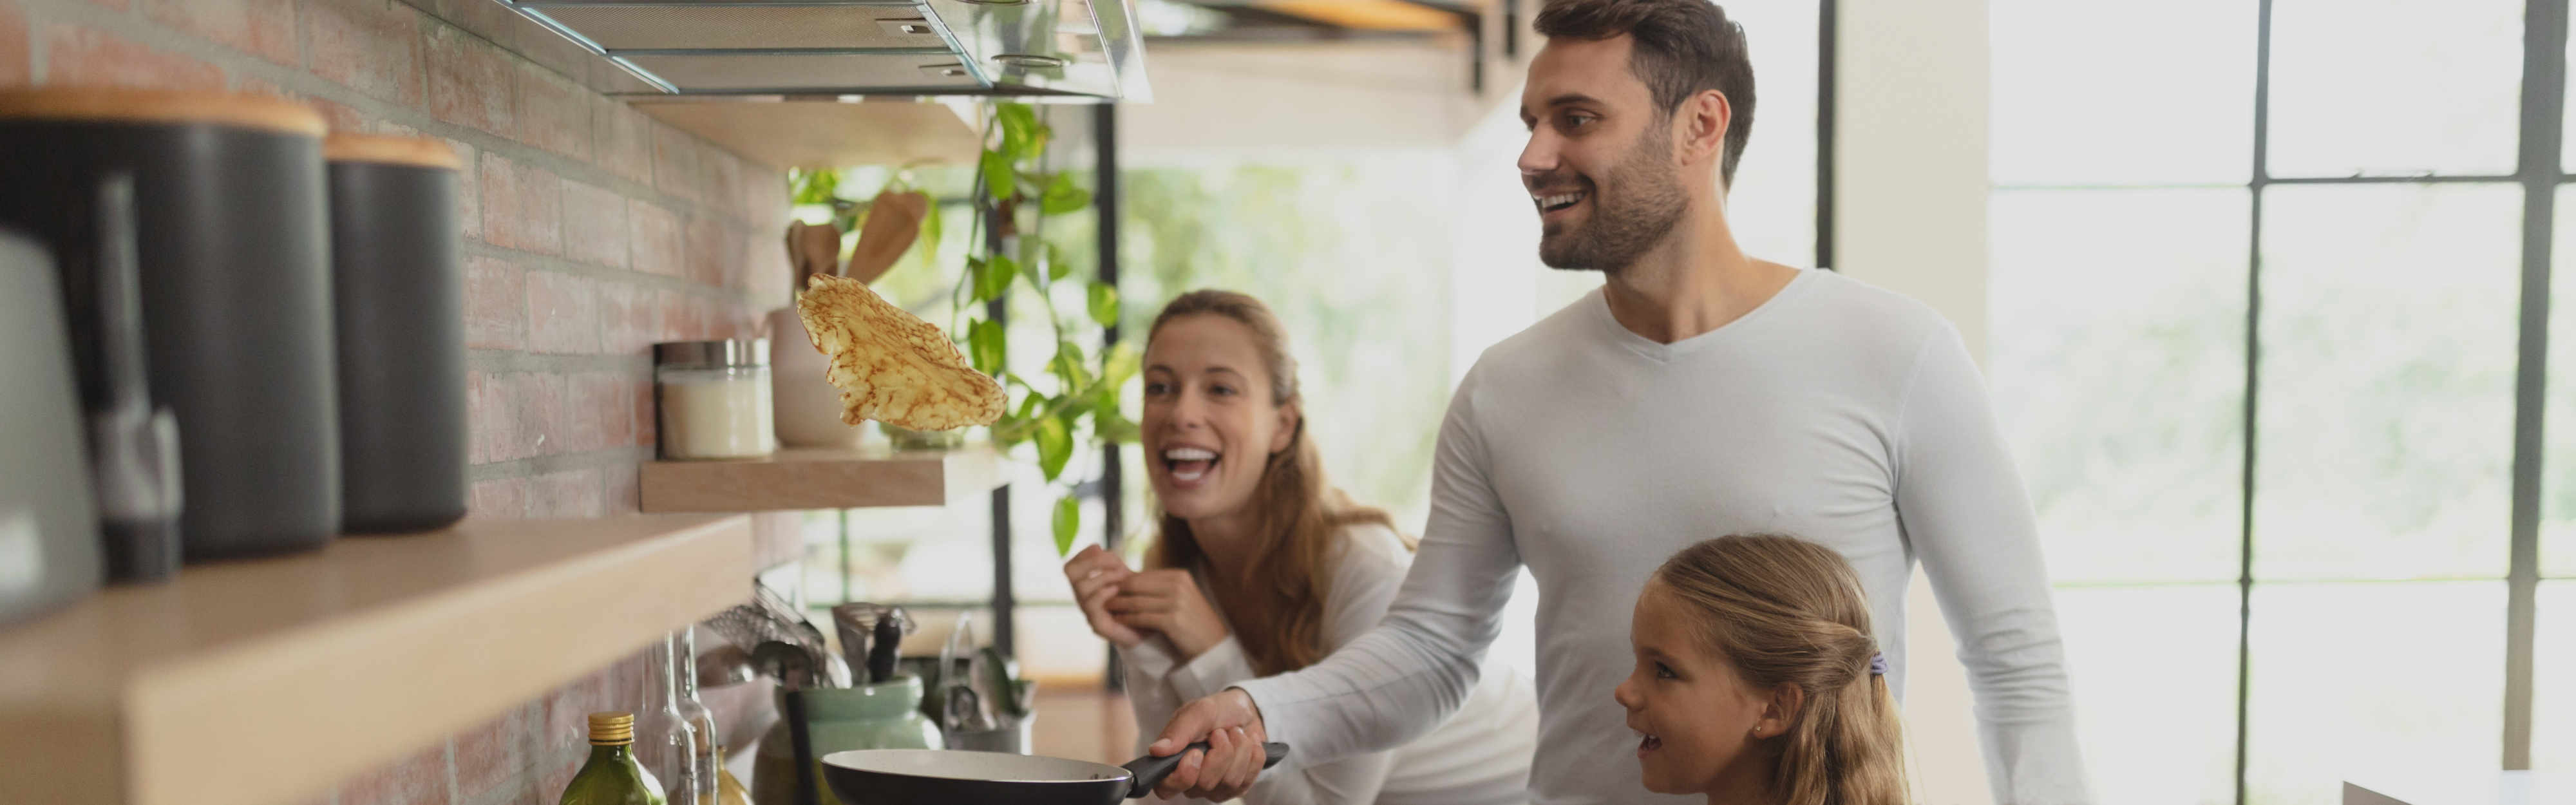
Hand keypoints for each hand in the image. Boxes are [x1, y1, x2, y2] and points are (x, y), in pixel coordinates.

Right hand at [1062, 545, 1144, 647]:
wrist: (1148, 626)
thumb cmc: (1134, 599)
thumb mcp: (1123, 576)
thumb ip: (1111, 563)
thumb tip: (1097, 547)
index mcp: (1084, 586)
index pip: (1071, 567)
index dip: (1083, 554)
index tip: (1100, 548)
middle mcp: (1082, 599)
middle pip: (1070, 573)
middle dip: (1093, 561)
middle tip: (1116, 563)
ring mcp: (1088, 613)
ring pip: (1081, 588)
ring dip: (1103, 576)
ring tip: (1122, 575)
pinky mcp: (1098, 626)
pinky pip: (1092, 607)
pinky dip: (1104, 593)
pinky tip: (1117, 589)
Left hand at [1107, 568, 1230, 660]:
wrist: (1213, 645)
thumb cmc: (1192, 622)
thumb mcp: (1180, 597)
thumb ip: (1159, 588)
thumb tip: (1129, 579)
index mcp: (1179, 576)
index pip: (1142, 575)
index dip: (1122, 582)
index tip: (1108, 588)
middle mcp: (1178, 585)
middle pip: (1137, 585)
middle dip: (1117, 591)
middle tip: (1101, 597)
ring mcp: (1177, 602)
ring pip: (1137, 601)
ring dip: (1118, 605)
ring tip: (1105, 608)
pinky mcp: (1173, 620)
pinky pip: (1142, 617)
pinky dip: (1127, 618)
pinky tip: (1118, 620)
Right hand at [1149, 689, 1269, 800]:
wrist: (1245, 711)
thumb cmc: (1217, 712)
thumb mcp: (1198, 712)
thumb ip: (1179, 731)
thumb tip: (1157, 751)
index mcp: (1173, 763)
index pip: (1166, 788)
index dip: (1182, 776)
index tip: (1196, 752)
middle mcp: (1192, 781)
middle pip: (1204, 784)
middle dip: (1220, 752)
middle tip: (1220, 732)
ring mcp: (1216, 787)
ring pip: (1229, 782)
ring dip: (1239, 750)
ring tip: (1236, 733)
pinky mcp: (1237, 788)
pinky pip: (1248, 780)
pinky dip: (1253, 755)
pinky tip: (1249, 743)